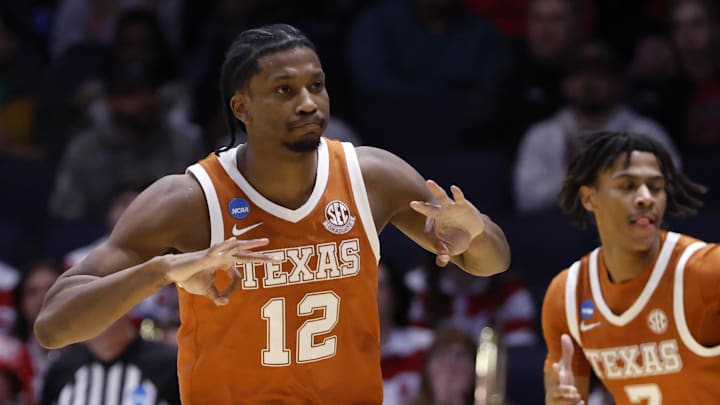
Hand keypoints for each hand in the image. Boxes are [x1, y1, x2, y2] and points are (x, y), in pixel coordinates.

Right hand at [164, 237, 278, 305]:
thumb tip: (225, 303)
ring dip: (251, 245)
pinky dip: (226, 245)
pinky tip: (234, 241)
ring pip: (237, 248)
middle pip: (247, 255)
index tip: (224, 298)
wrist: (172, 271)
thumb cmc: (189, 278)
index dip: (234, 288)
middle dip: (263, 258)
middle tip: (280, 259)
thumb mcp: (206, 290)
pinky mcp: (206, 255)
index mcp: (225, 263)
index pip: (239, 274)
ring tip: (265, 242)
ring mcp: (216, 254)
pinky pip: (218, 249)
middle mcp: (223, 257)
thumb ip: (216, 295)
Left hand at [409, 180, 484, 266]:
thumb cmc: (456, 239)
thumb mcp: (451, 249)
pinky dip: (456, 193)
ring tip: (428, 182)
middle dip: (421, 206)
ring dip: (435, 190)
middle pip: (429, 208)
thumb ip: (444, 255)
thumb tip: (441, 261)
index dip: (420, 213)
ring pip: (442, 197)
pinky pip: (458, 198)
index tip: (411, 206)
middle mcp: (441, 212)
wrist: (472, 231)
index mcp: (436, 221)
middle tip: (412, 204)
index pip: (425, 221)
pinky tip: (453, 188)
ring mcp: (451, 207)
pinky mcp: (463, 205)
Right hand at [546, 334, 583, 404]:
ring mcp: (557, 403)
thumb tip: (564, 335)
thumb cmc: (561, 384)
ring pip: (566, 403)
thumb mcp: (565, 369)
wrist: (556, 404)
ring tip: (578, 397)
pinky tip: (580, 404)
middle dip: (565, 391)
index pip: (553, 375)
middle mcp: (553, 392)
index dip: (555, 371)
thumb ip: (566, 354)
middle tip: (574, 390)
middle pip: (557, 392)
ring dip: (573, 400)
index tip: (556, 365)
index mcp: (554, 380)